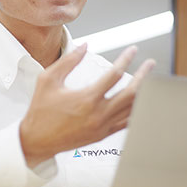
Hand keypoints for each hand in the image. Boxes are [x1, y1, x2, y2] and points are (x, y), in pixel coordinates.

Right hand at [19, 44, 154, 166]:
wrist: (37, 140)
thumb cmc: (40, 110)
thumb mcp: (48, 80)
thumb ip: (68, 61)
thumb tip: (85, 47)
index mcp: (86, 99)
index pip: (114, 74)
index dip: (126, 59)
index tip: (132, 50)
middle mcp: (98, 114)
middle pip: (131, 93)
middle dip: (144, 76)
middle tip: (150, 64)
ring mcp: (102, 127)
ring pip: (132, 109)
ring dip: (144, 93)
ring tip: (150, 81)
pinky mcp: (102, 135)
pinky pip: (126, 123)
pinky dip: (136, 112)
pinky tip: (141, 103)